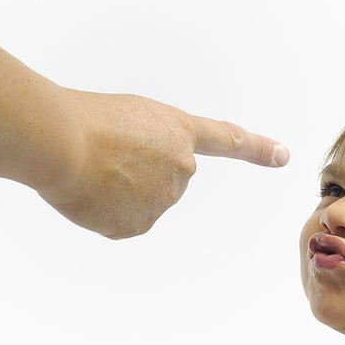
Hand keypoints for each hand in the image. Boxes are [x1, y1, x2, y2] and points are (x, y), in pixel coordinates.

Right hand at [36, 89, 288, 238]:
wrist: (61, 143)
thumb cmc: (83, 121)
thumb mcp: (126, 120)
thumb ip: (148, 150)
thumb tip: (138, 190)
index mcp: (178, 132)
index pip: (227, 140)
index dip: (257, 148)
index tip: (284, 155)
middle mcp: (182, 167)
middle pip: (164, 178)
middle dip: (138, 173)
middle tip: (105, 156)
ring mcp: (163, 199)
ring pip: (141, 201)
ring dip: (117, 192)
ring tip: (92, 170)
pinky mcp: (140, 224)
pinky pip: (122, 220)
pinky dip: (104, 212)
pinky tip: (90, 194)